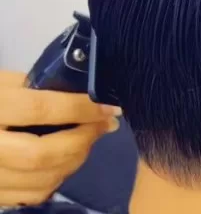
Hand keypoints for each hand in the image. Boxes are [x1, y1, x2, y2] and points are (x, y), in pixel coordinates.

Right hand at [0, 71, 120, 206]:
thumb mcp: (2, 82)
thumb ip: (36, 89)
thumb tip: (81, 98)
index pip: (42, 110)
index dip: (81, 110)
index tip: (110, 108)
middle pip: (43, 155)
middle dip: (83, 140)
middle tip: (105, 125)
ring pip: (40, 181)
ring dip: (75, 160)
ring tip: (88, 140)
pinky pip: (30, 196)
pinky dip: (56, 179)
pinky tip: (65, 160)